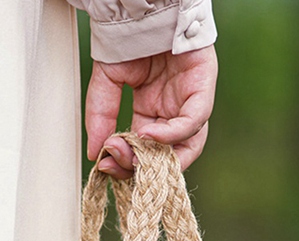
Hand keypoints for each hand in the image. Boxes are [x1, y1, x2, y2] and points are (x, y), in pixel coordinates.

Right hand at [85, 45, 217, 178]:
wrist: (140, 2)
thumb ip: (101, 115)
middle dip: (144, 167)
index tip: (106, 165)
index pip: (147, 152)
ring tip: (135, 155)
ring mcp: (191, 101)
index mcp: (153, 114)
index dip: (129, 164)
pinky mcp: (204, 87)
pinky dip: (174, 133)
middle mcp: (175, 112)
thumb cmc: (129, 36)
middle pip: (170, 157)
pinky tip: (150, 135)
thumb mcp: (107, 80)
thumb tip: (94, 152)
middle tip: (120, 166)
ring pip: (188, 145)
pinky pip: (194, 120)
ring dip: (161, 157)